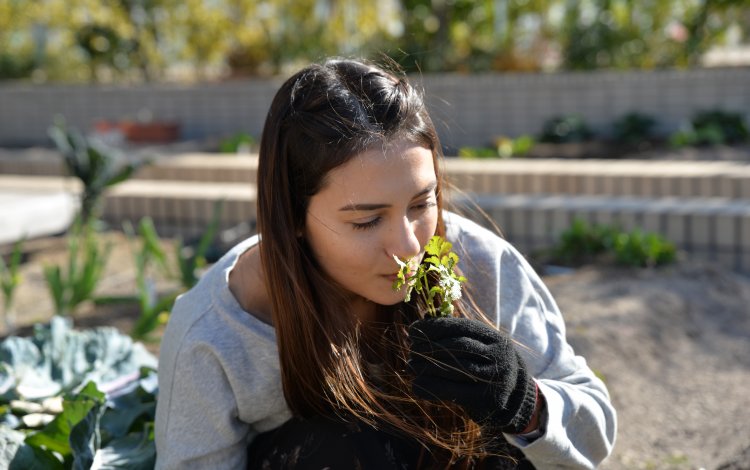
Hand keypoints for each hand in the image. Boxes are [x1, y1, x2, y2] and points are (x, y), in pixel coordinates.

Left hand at [408, 317, 537, 433]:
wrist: (511, 397)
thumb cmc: (483, 365)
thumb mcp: (476, 346)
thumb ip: (453, 335)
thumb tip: (416, 326)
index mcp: (494, 337)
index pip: (460, 326)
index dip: (433, 327)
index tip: (412, 330)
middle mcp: (499, 355)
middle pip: (459, 346)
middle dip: (430, 346)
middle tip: (411, 350)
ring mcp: (495, 377)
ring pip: (456, 368)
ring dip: (428, 366)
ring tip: (410, 366)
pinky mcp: (487, 398)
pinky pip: (454, 391)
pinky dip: (431, 387)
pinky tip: (415, 385)